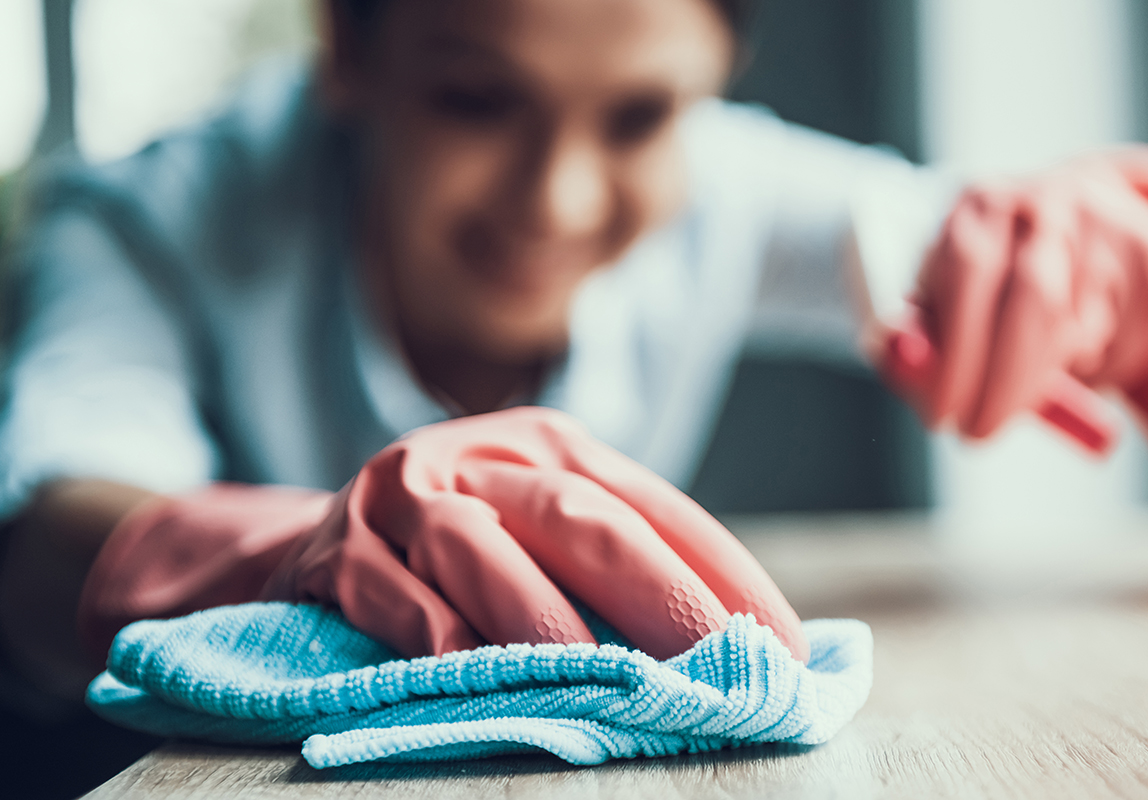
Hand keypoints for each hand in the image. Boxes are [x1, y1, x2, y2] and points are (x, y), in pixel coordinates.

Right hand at [79, 407, 806, 662]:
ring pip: (479, 546)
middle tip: (724, 667)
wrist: (309, 543)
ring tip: (602, 680)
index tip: (786, 645)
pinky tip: (465, 669)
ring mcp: (403, 495)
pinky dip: (429, 633)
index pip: (655, 506)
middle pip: (581, 517)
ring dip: (543, 618)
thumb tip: (739, 647)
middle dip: (661, 596)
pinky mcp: (334, 550)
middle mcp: (483, 455)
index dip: (724, 572)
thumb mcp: (537, 531)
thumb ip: (614, 572)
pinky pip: (387, 592)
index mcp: (552, 447)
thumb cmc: (457, 552)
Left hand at [906, 147, 1147, 438]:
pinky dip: (1099, 373)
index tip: (942, 415)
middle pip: (1036, 301)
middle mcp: (1048, 204)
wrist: (1078, 210)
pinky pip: (1130, 344)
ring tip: (1026, 376)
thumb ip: (919, 336)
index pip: (970, 272)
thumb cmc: (988, 273)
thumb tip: (912, 372)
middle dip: (1006, 384)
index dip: (957, 353)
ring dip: (1051, 376)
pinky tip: (1078, 356)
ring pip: (1085, 332)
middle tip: (980, 433)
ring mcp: (1110, 225)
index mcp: (981, 206)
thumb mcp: (940, 293)